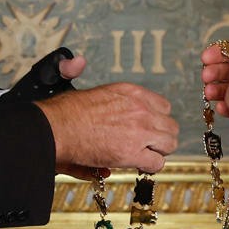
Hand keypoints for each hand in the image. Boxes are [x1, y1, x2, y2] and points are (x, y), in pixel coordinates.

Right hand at [38, 83, 178, 174]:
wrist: (58, 128)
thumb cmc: (68, 111)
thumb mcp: (95, 89)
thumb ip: (107, 89)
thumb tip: (79, 62)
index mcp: (132, 93)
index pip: (164, 107)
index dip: (157, 120)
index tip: (149, 128)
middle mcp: (140, 110)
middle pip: (170, 126)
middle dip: (161, 137)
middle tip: (149, 145)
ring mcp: (139, 131)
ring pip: (169, 144)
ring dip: (158, 151)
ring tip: (145, 155)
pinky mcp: (132, 153)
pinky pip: (156, 163)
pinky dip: (149, 167)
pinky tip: (139, 165)